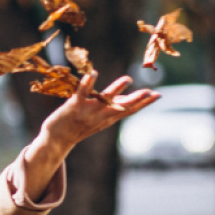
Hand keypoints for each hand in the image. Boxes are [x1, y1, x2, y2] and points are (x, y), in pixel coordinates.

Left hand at [20, 74, 159, 200]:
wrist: (56, 140)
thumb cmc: (79, 126)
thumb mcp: (101, 119)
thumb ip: (115, 109)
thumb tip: (133, 100)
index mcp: (108, 118)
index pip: (130, 110)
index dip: (144, 103)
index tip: (159, 95)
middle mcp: (100, 116)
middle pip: (122, 107)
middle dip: (137, 100)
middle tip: (150, 92)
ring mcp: (88, 111)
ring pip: (104, 100)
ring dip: (116, 90)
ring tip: (127, 79)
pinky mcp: (73, 106)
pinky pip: (81, 93)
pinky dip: (88, 84)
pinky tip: (94, 74)